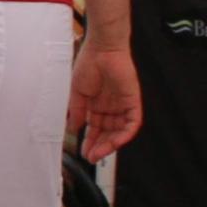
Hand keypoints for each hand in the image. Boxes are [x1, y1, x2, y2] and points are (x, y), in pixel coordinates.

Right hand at [67, 36, 140, 159]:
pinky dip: (125, 134)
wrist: (102, 49)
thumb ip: (76, 112)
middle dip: (99, 147)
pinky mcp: (133, 102)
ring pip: (119, 131)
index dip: (90, 141)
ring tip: (100, 153)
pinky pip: (132, 123)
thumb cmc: (89, 64)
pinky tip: (116, 142)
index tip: (84, 152)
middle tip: (91, 157)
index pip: (95, 129)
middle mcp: (110, 108)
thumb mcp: (77, 93)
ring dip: (110, 144)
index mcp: (96, 105)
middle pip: (107, 133)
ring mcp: (122, 105)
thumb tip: (73, 128)